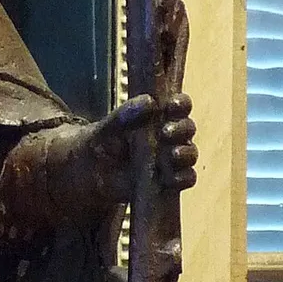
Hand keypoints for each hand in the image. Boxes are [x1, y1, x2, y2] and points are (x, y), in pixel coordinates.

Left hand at [53, 91, 196, 215]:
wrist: (92, 172)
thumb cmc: (104, 142)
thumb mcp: (108, 127)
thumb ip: (124, 114)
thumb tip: (149, 101)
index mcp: (159, 115)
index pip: (179, 105)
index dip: (181, 103)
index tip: (171, 105)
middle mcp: (171, 135)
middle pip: (188, 129)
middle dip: (181, 129)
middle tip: (165, 132)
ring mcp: (171, 158)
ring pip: (190, 153)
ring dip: (185, 154)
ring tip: (171, 155)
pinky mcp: (169, 180)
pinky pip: (185, 179)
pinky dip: (183, 178)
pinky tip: (171, 178)